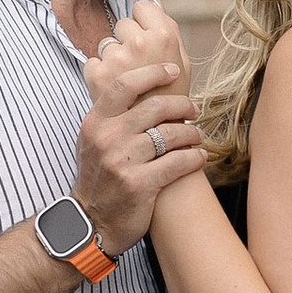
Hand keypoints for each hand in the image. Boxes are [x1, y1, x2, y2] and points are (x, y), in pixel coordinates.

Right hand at [73, 3, 205, 251]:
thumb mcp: (93, 140)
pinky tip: (200, 158)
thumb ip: (112, 115)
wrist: (91, 222)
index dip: (152, 73)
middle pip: (156, 107)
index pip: (125, 85)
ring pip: (171, 135)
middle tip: (194, 110)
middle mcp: (107, 138)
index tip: (172, 70)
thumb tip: (142, 85)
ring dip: (192, 134)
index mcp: (95, 122)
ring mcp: (123, 161)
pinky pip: (178, 162)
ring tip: (197, 137)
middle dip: (183, 106)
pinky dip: (194, 158)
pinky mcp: (140, 184)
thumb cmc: (98, 178)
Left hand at [97, 0, 190, 93]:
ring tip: (127, 78)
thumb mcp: (183, 60)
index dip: (144, 23)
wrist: (156, 133)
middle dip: (128, 39)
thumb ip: (168, 26)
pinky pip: (93, 62)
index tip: (148, 41)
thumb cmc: (173, 96)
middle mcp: (138, 43)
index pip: (141, 7)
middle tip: (138, 64)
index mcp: (163, 37)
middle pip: (122, 24)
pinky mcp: (98, 74)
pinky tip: (114, 87)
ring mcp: (116, 59)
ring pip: (107, 43)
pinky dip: (100, 73)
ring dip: (114, 57)